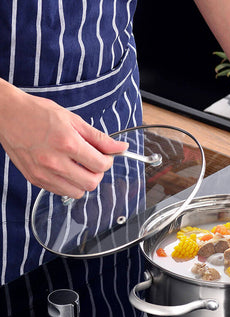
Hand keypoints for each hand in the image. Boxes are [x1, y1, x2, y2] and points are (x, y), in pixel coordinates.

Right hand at [0, 83, 127, 197]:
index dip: (108, 161)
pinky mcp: (35, 180)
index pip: (101, 165)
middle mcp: (55, 161)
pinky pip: (62, 192)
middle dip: (98, 173)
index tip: (106, 155)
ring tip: (79, 166)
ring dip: (84, 181)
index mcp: (67, 143)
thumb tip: (121, 147)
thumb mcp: (73, 120)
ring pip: (78, 192)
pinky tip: (66, 169)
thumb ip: (99, 138)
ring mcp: (43, 173)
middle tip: (94, 162)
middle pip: (92, 183)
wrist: (7, 115)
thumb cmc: (38, 113)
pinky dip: (69, 184)